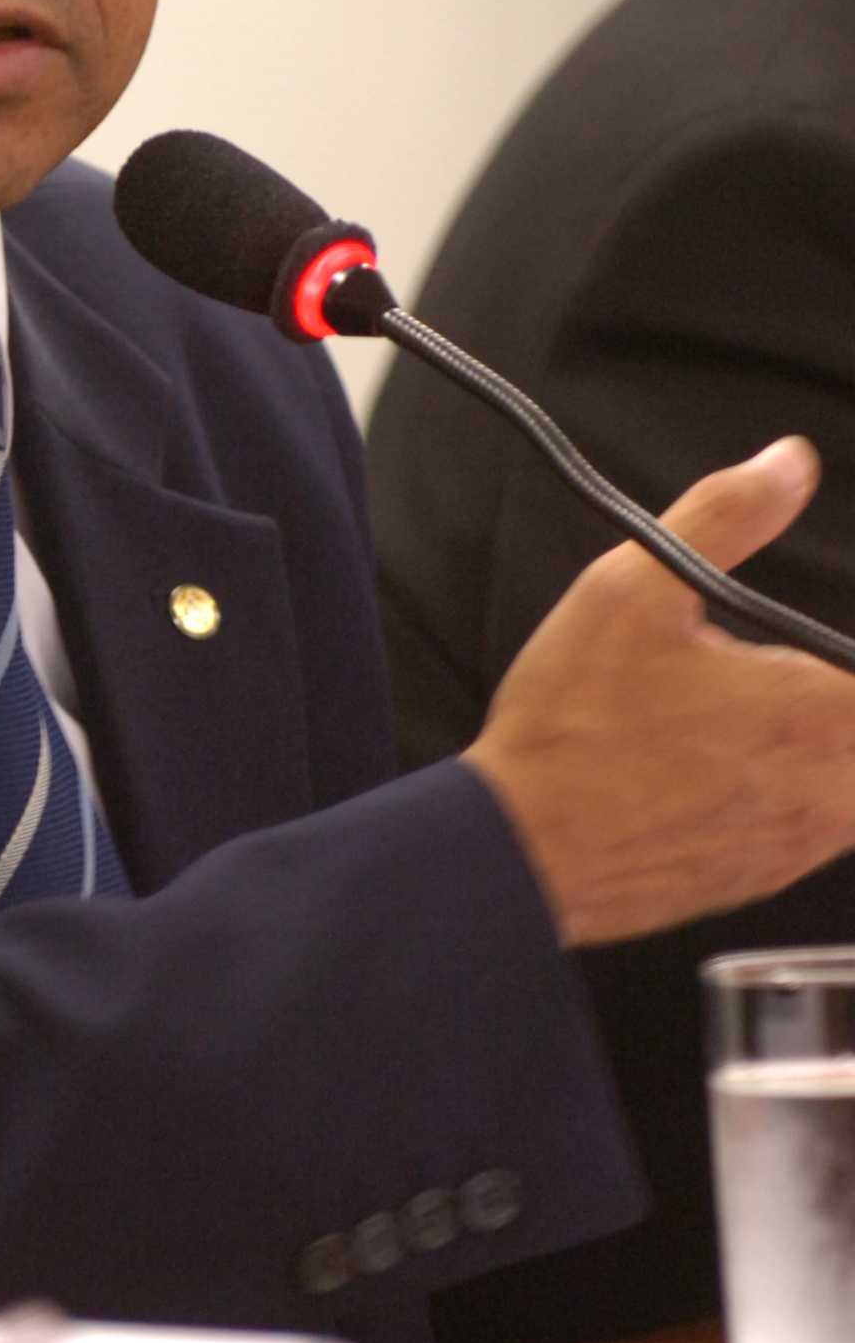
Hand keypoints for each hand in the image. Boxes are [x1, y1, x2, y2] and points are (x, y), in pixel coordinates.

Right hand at [466, 436, 854, 943]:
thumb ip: (725, 516)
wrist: (521, 850)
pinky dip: (803, 799)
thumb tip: (792, 463)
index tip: (812, 654)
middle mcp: (831, 788)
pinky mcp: (765, 879)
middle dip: (843, 705)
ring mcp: (801, 845)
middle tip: (785, 677)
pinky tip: (735, 770)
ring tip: (757, 721)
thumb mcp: (632, 589)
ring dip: (831, 755)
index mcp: (818, 708)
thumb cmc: (573, 722)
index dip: (848, 662)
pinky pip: (819, 834)